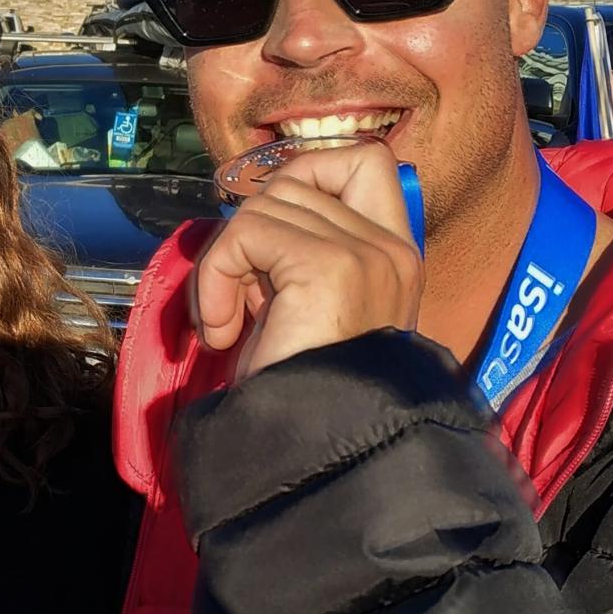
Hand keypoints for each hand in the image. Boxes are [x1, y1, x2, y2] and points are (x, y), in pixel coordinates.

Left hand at [193, 143, 421, 380]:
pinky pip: (244, 235)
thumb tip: (249, 218)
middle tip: (240, 295)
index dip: (307, 175)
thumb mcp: (305, 310)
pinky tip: (223, 332)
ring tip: (228, 323)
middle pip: (294, 181)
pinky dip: (215, 279)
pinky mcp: (329, 266)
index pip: (365, 160)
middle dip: (248, 232)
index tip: (270, 238)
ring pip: (263, 204)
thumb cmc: (301, 394)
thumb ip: (295, 257)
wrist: (318, 453)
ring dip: (225, 263)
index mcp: (397, 255)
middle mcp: (392, 248)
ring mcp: (367, 254)